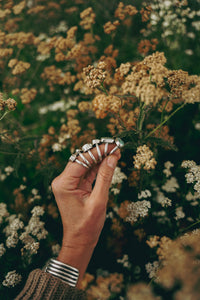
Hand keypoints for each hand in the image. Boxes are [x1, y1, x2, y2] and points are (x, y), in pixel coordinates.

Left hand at [51, 143, 120, 284]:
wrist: (80, 240)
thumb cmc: (87, 225)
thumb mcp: (99, 201)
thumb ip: (105, 177)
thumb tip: (112, 157)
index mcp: (64, 183)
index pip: (81, 159)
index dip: (97, 150)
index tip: (112, 144)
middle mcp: (63, 180)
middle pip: (82, 159)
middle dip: (99, 151)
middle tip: (115, 145)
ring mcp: (68, 182)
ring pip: (85, 163)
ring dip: (99, 157)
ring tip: (114, 150)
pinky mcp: (75, 185)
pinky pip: (87, 171)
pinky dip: (98, 166)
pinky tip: (109, 159)